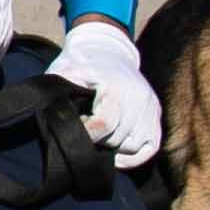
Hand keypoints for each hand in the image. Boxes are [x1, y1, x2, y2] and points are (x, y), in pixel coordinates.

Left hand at [51, 16, 163, 167]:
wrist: (109, 52)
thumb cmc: (83, 64)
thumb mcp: (67, 70)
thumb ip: (60, 90)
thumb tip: (52, 112)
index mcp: (116, 87)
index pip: (104, 124)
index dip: (86, 134)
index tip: (73, 132)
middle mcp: (138, 98)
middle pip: (117, 139)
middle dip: (97, 142)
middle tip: (83, 135)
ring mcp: (151, 108)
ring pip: (133, 146)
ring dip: (113, 150)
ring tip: (97, 139)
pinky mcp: (156, 117)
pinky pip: (149, 148)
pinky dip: (132, 157)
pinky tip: (115, 155)